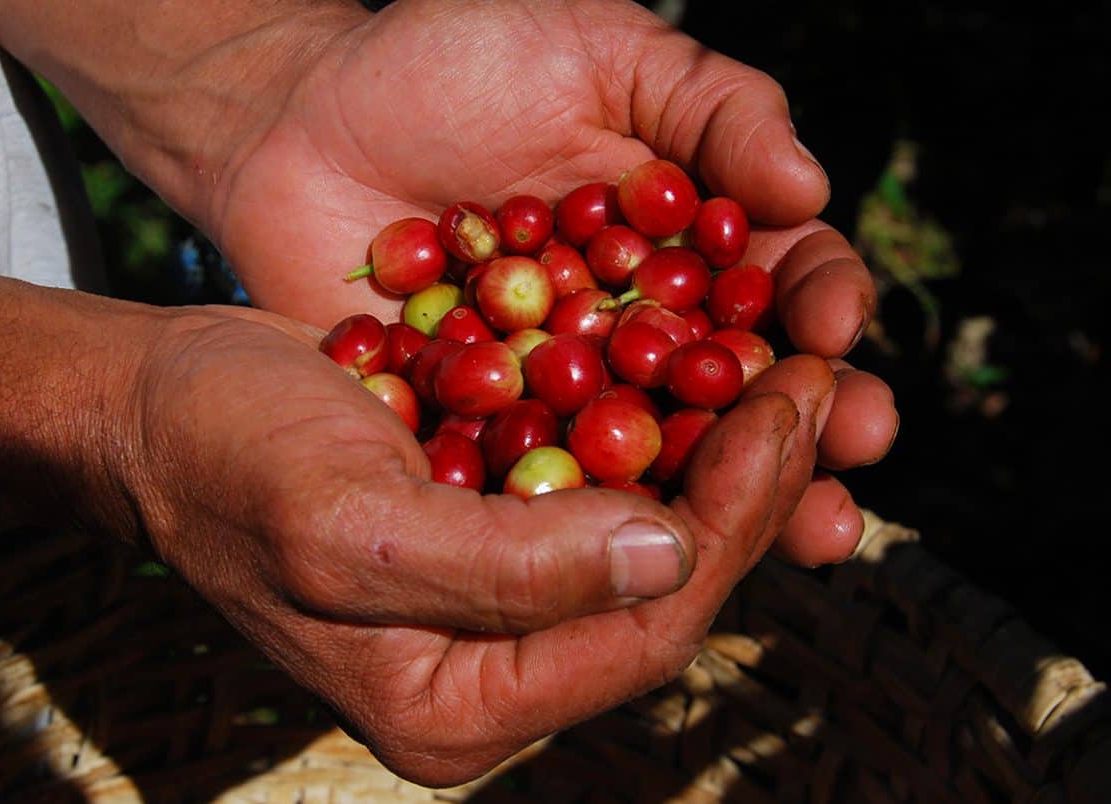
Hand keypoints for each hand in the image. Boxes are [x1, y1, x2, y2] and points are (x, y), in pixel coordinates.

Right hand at [114, 300, 836, 785]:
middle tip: (817, 382)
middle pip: (660, 592)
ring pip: (648, 542)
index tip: (789, 412)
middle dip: (747, 489)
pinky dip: (661, 433)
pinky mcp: (493, 531)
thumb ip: (509, 567)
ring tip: (790, 373)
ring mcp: (496, 604)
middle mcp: (491, 671)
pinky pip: (605, 493)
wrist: (159, 404)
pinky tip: (709, 371)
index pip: (637, 632)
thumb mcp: (351, 524)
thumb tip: (669, 556)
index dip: (728, 524)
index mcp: (458, 704)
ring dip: (721, 456)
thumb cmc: (226, 463)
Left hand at [200, 0, 895, 565]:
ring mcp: (571, 389)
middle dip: (802, 424)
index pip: (783, 275)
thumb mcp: (598, 50)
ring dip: (728, 495)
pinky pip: (551, 476)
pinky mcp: (494, 434)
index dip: (820, 303)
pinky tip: (635, 548)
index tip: (832, 329)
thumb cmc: (456, 63)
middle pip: (743, 385)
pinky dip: (590, 512)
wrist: (299, 118)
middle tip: (851, 457)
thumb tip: (810, 187)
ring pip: (664, 451)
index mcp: (690, 238)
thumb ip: (709, 106)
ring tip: (799, 535)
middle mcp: (644, 325)